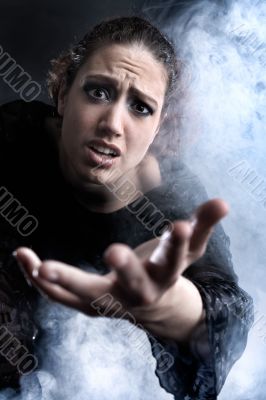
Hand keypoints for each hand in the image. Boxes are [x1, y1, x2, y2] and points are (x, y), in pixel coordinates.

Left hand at [14, 198, 227, 340]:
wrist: (153, 308)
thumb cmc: (168, 270)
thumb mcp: (190, 249)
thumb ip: (203, 224)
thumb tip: (224, 202)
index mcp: (165, 275)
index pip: (174, 258)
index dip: (177, 243)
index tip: (179, 224)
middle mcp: (139, 292)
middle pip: (133, 283)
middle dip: (126, 268)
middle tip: (114, 252)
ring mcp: (112, 301)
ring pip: (85, 294)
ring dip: (61, 278)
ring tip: (36, 263)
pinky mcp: (89, 303)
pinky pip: (63, 296)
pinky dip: (42, 279)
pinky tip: (25, 260)